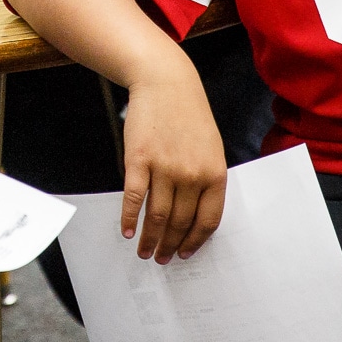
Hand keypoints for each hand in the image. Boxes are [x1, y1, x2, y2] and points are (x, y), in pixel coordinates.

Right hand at [118, 60, 226, 263]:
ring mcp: (165, 168)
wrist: (165, 83)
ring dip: (150, 239)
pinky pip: (134, 198)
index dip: (195, 242)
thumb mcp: (211, 148)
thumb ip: (206, 180)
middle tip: (161, 258)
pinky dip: (129, 218)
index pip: (208, 221)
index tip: (185, 254)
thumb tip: (194, 215)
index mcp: (215, 174)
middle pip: (181, 223)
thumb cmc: (189, 115)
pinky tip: (126, 231)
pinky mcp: (139, 160)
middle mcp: (192, 175)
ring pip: (158, 216)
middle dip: (170, 246)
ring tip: (144, 251)